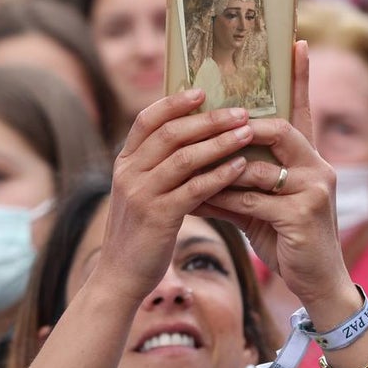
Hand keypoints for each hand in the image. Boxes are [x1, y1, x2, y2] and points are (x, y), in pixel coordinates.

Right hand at [97, 90, 251, 302]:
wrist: (120, 276)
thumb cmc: (139, 233)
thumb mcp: (140, 193)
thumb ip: (157, 167)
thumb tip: (189, 140)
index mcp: (124, 163)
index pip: (146, 120)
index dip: (173, 103)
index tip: (202, 91)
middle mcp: (128, 173)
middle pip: (170, 133)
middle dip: (208, 119)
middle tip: (240, 111)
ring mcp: (141, 194)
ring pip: (185, 158)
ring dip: (220, 142)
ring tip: (248, 133)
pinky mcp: (158, 217)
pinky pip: (194, 189)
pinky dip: (219, 175)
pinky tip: (241, 167)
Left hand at [196, 42, 348, 306]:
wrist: (318, 285)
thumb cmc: (285, 240)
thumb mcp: (260, 204)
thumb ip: (238, 179)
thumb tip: (198, 160)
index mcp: (310, 158)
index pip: (303, 110)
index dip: (300, 77)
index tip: (296, 41)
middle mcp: (318, 167)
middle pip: (276, 130)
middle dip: (237, 129)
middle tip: (205, 123)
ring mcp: (314, 190)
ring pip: (256, 167)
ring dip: (220, 172)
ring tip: (189, 174)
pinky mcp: (302, 215)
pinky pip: (252, 200)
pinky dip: (223, 201)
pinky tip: (199, 203)